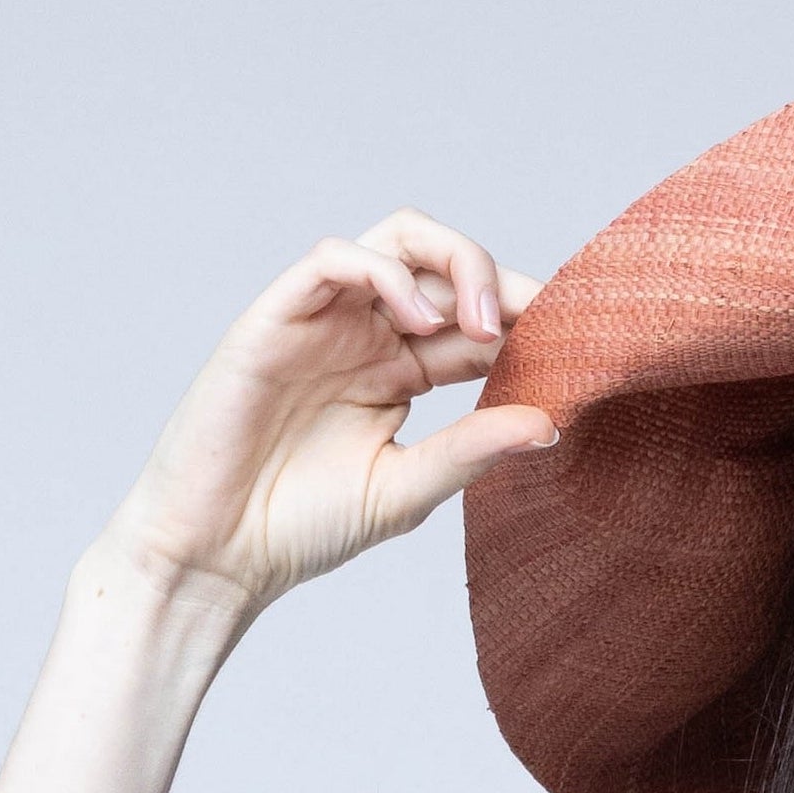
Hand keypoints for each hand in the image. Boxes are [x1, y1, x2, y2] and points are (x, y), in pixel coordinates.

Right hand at [90, 210, 557, 623]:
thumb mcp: (406, 489)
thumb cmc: (302, 526)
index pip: (473, 321)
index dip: (524, 320)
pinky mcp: (276, 315)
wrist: (218, 552)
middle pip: (442, 263)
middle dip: (496, 278)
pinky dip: (384, 273)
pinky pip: (334, 259)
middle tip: (534, 324)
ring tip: (482, 323)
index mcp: (400, 371)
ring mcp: (322, 319)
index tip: (574, 343)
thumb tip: (552, 422)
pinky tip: (419, 320)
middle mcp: (365, 333)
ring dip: (452, 263)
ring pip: (395, 240)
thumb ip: (471, 450)